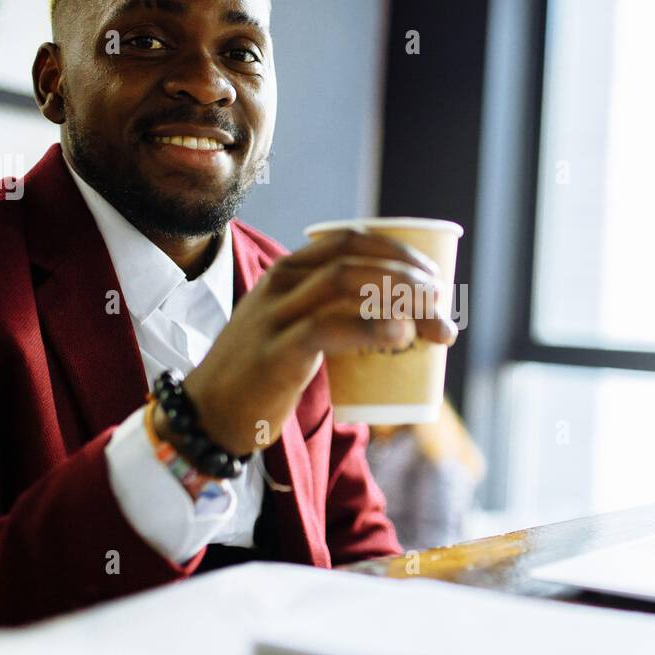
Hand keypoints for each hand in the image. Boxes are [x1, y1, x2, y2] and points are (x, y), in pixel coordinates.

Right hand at [158, 228, 457, 454]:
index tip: (435, 277)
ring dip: (401, 297)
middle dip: (410, 276)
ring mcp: (276, 317)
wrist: (209, 414)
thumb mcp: (292, 328)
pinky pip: (329, 329)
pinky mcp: (277, 353)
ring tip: (435, 321)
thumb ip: (332, 315)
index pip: (351, 240)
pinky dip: (371, 328)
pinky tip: (401, 335)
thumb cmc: (261, 374)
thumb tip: (402, 320)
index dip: (399, 252)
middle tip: (445, 305)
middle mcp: (281, 284)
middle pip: (356, 259)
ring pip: (346, 283)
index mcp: (287, 272)